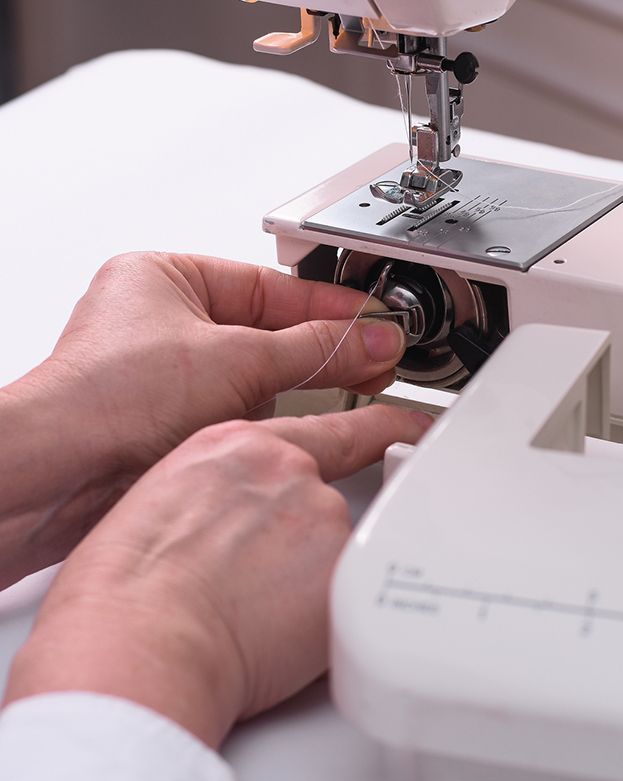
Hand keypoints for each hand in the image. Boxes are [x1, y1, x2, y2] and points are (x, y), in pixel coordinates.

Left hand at [0, 252, 405, 587]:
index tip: (377, 322)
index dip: (333, 306)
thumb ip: (317, 349)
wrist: (58, 474)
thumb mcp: (238, 360)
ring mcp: (168, 372)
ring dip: (298, 383)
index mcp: (167, 277)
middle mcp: (165, 320)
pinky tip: (302, 420)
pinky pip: (240, 406)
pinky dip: (272, 413)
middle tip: (375, 357)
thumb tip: (372, 338)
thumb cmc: (108, 398)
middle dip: (322, 347)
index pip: (273, 286)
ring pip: (257, 371)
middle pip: (269, 329)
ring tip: (351, 384)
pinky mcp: (172, 419)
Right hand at [4, 407, 432, 746]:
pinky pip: (346, 596)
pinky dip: (319, 618)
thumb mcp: (163, 506)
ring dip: (305, 585)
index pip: (332, 427)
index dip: (383, 429)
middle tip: (252, 586)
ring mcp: (324, 517)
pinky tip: (272, 634)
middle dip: (300, 547)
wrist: (140, 640)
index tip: (412, 431)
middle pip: (326, 506)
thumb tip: (233, 528)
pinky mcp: (347, 569)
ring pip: (334, 556)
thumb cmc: (126, 591)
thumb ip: (222, 498)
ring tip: (247, 616)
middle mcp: (290, 472)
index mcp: (237, 447)